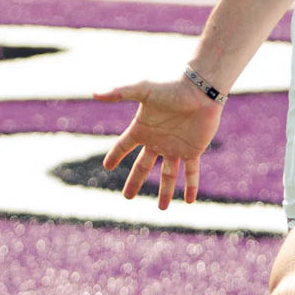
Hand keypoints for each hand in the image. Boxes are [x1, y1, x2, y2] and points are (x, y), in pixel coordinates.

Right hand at [93, 76, 223, 208]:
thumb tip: (94, 93)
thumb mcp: (142, 89)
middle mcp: (158, 140)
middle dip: (135, 182)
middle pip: (143, 166)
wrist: (200, 87)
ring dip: (165, 192)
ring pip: (168, 175)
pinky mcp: (193, 150)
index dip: (115, 155)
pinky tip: (190, 201)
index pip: (124, 146)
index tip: (106, 167)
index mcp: (143, 128)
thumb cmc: (171, 85)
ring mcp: (176, 147)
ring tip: (162, 208)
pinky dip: (191, 186)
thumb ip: (119, 92)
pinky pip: (191, 172)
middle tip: (127, 197)